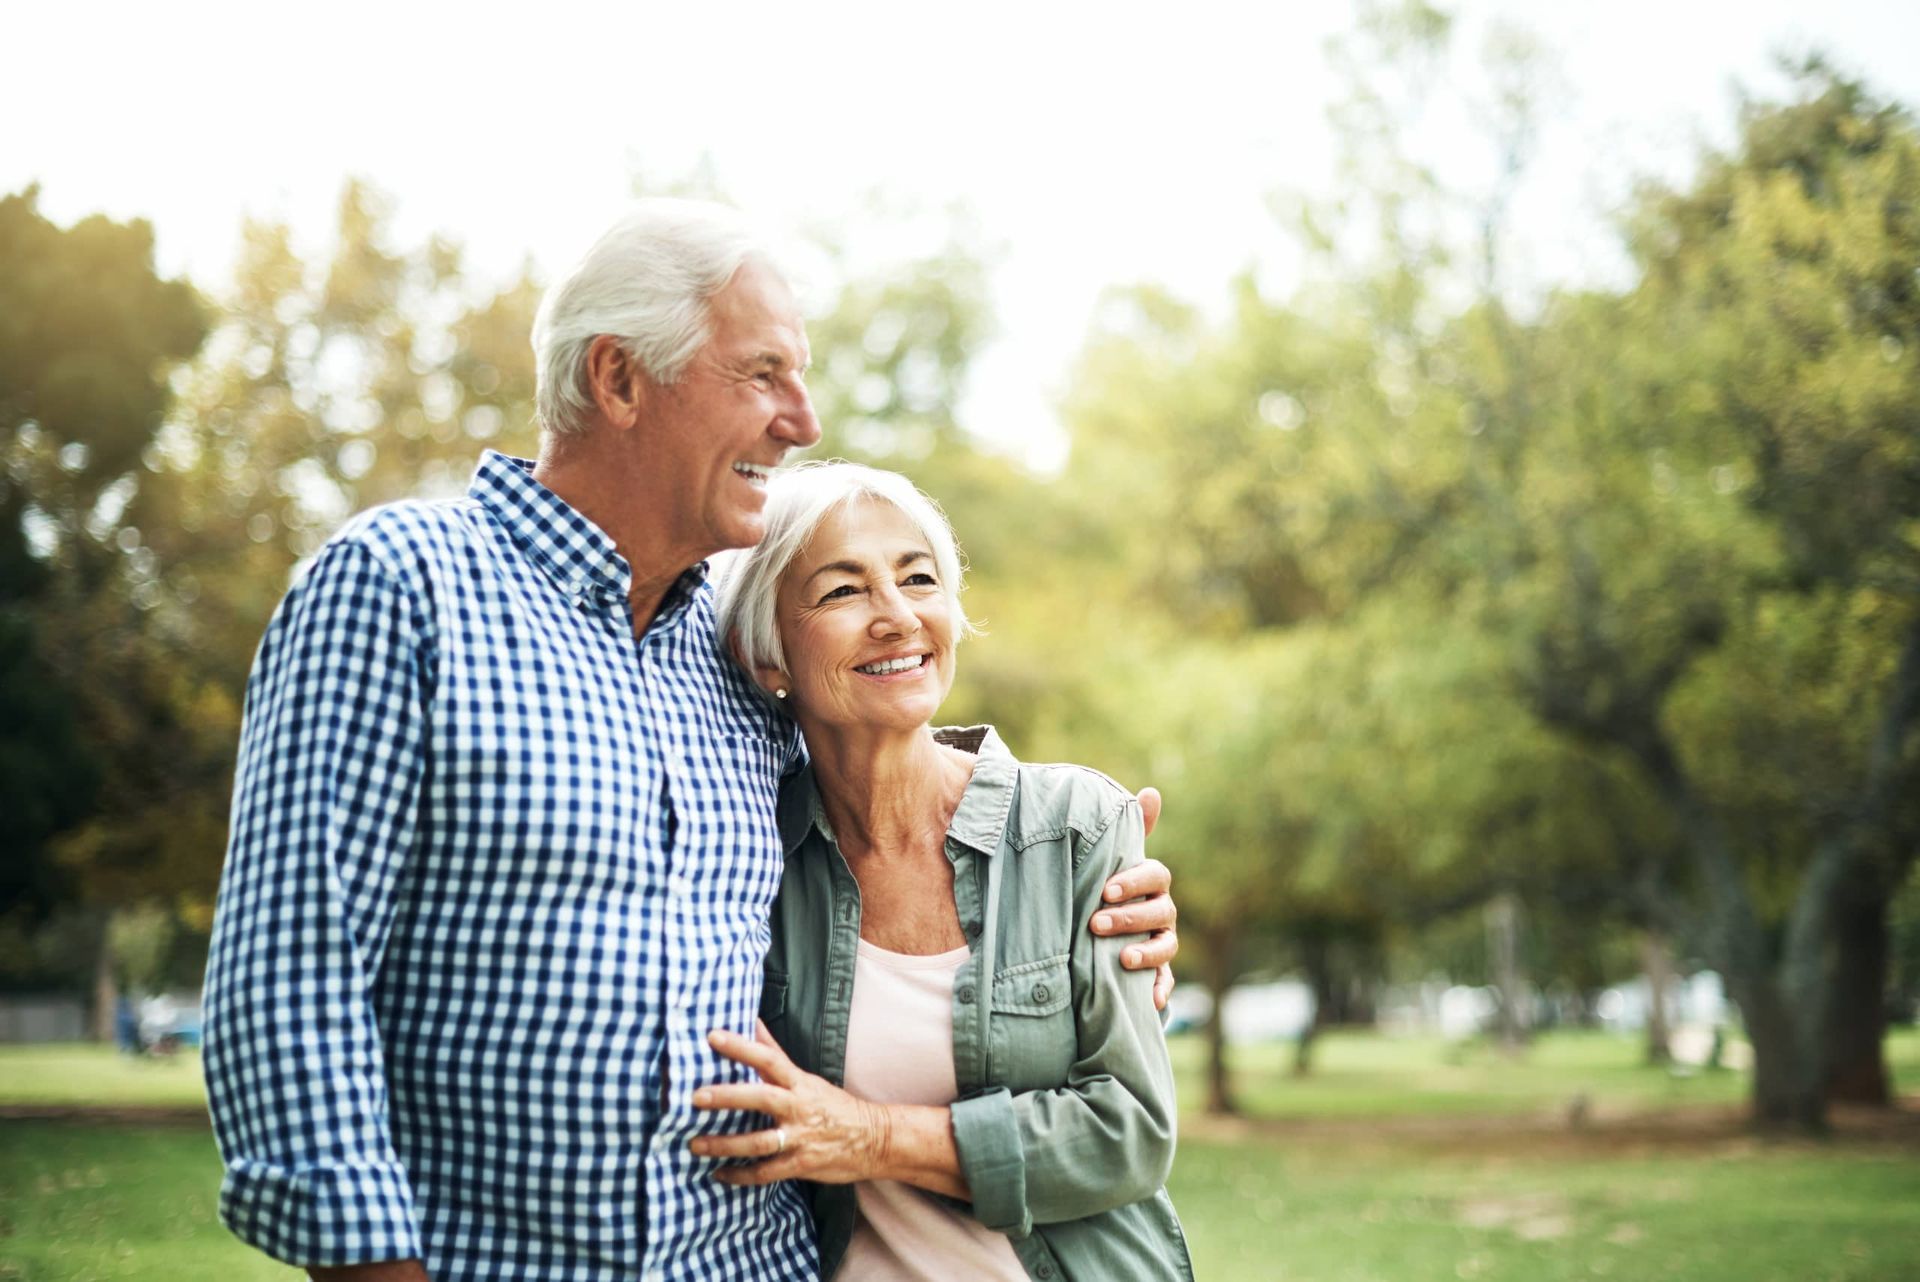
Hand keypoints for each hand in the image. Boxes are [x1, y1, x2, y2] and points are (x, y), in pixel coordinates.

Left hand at [690, 1022, 888, 1185]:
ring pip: (759, 1142)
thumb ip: (775, 1052)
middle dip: (727, 1097)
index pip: (769, 1058)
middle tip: (696, 1097)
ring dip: (725, 1144)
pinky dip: (741, 1175)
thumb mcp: (806, 1077)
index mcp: (799, 1083)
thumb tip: (752, 1022)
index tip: (713, 1036)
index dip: (742, 1046)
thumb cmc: (833, 1105)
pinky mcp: (800, 1165)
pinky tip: (719, 1174)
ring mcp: (800, 1138)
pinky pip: (766, 1173)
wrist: (873, 1140)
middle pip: (761, 1099)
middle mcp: (799, 1108)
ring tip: (696, 1144)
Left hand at [1089, 786, 1178, 1008]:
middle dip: (1129, 918)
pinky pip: (1168, 981)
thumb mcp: (1114, 859)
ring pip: (1166, 945)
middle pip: (1160, 911)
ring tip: (1121, 959)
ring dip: (1146, 952)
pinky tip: (1152, 1002)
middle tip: (1096, 923)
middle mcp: (1164, 911)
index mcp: (1153, 883)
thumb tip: (1153, 792)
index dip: (1134, 881)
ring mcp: (1164, 941)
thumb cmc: (1111, 885)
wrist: (1105, 926)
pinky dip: (1162, 991)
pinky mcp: (1159, 971)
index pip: (1156, 876)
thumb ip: (1130, 830)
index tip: (1106, 890)